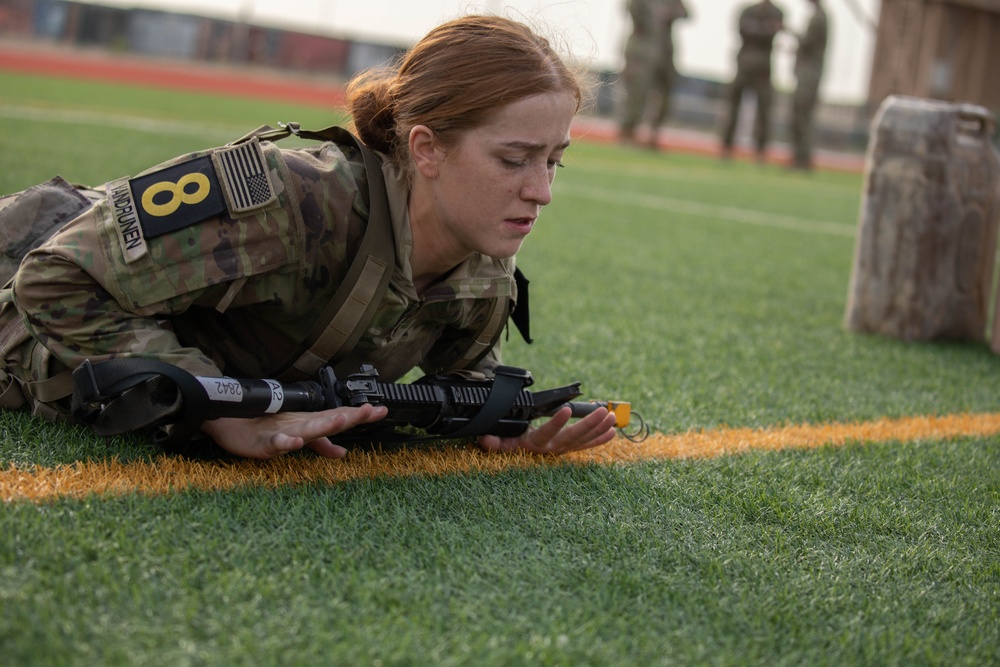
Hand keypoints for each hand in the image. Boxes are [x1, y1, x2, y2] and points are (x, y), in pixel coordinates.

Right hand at [200, 403, 387, 458]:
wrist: (228, 421)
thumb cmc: (264, 427)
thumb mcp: (298, 437)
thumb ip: (322, 445)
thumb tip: (343, 454)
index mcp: (309, 423)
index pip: (340, 417)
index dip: (361, 415)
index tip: (383, 410)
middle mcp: (300, 424)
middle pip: (330, 419)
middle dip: (350, 416)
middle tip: (371, 411)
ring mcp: (283, 432)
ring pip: (307, 428)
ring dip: (324, 425)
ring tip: (342, 421)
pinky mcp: (264, 442)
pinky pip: (276, 443)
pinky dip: (286, 442)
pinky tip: (296, 441)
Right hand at [477, 406, 616, 454]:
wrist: (519, 454)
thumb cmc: (511, 442)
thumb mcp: (502, 440)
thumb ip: (495, 441)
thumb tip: (485, 439)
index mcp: (535, 444)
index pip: (546, 433)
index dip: (556, 423)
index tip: (565, 410)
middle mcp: (551, 449)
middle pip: (572, 437)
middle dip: (589, 425)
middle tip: (604, 412)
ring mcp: (563, 449)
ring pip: (583, 440)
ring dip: (599, 428)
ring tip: (611, 416)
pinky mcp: (570, 449)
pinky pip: (586, 445)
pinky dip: (599, 439)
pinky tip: (612, 431)